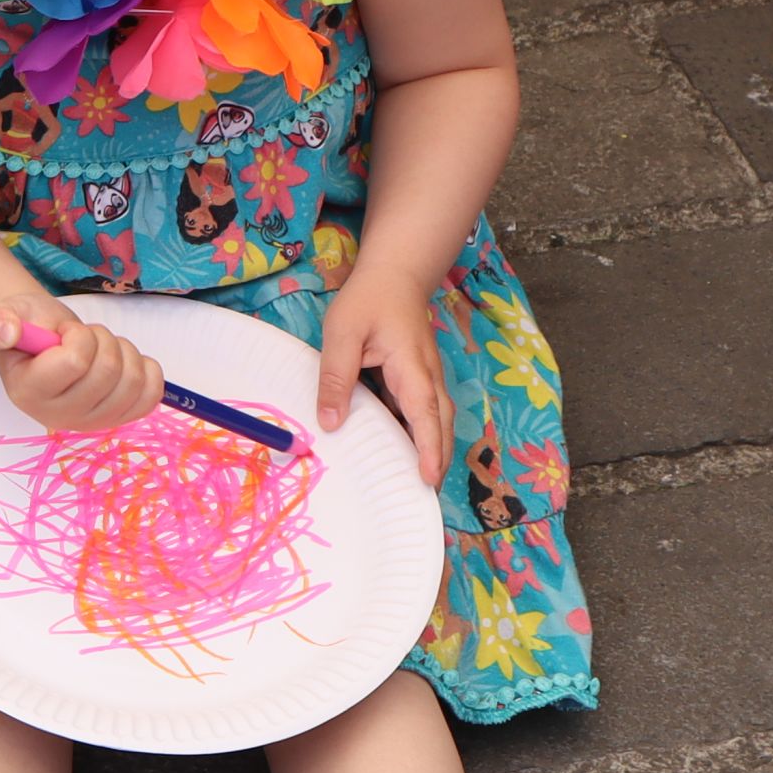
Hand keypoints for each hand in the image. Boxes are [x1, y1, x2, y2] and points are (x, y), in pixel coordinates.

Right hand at [0, 303, 161, 432]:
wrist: (43, 341)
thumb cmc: (27, 327)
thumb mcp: (5, 314)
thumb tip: (5, 331)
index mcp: (28, 393)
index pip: (76, 362)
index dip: (77, 336)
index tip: (62, 332)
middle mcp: (60, 417)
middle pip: (108, 370)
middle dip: (102, 339)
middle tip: (83, 337)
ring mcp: (92, 423)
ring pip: (133, 380)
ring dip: (123, 350)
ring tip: (100, 348)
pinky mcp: (118, 420)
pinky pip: (151, 396)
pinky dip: (147, 370)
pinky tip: (124, 362)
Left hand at [317, 263, 449, 480]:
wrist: (395, 274)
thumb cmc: (369, 300)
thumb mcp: (343, 334)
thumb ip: (336, 377)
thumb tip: (332, 424)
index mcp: (413, 369)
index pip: (426, 415)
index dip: (429, 449)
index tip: (428, 479)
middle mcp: (428, 378)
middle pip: (441, 426)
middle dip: (436, 461)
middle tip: (422, 498)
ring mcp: (426, 379)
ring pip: (435, 421)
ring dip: (430, 451)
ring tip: (413, 485)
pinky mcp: (417, 380)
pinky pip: (421, 412)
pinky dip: (417, 434)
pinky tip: (397, 450)